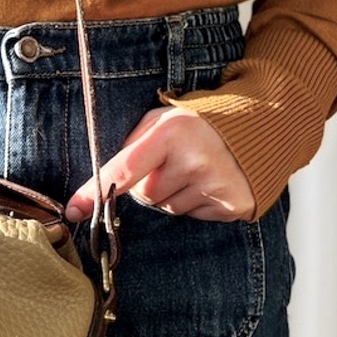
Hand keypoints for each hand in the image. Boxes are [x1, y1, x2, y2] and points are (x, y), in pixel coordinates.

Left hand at [66, 106, 255, 222]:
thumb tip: (100, 183)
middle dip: (148, 185)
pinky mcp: (233, 205)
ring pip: (168, 209)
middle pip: (145, 196)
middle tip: (169, 164)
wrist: (262, 123)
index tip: (74, 209)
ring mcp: (217, 185)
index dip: (95, 191)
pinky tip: (208, 182)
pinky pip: (194, 217)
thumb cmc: (198, 122)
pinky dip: (195, 203)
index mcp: (172, 134)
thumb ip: (131, 145)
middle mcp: (195, 160)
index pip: (123, 170)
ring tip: (192, 170)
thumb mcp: (161, 120)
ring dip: (172, 195)